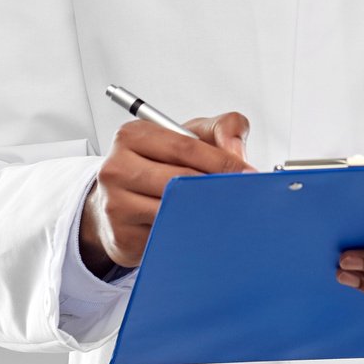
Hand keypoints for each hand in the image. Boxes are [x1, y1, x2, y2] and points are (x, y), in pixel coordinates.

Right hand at [79, 110, 254, 275]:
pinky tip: (194, 227)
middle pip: (180, 180)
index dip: (222, 161)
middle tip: (241, 195)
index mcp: (132, 135)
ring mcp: (115, 203)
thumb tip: (236, 152)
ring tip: (221, 210)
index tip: (248, 173)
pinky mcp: (121, 236)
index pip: (186, 147)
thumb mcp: (191, 135)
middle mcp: (117, 167)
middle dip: (216, 188)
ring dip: (204, 212)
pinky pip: (165, 235)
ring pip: (173, 209)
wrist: (122, 202)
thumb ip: (223, 128)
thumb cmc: (162, 165)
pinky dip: (186, 232)